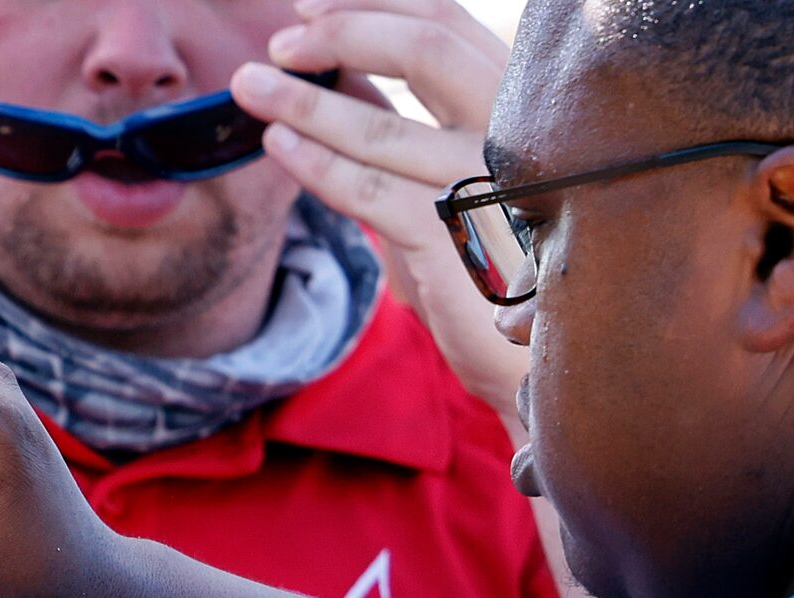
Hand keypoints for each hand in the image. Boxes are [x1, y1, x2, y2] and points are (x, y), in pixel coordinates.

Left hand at [231, 0, 526, 428]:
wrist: (545, 366)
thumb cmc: (495, 277)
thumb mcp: (450, 191)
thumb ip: (406, 138)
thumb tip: (336, 89)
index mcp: (523, 107)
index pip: (449, 27)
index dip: (376, 7)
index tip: (312, 7)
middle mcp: (518, 131)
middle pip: (426, 47)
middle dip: (343, 30)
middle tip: (278, 39)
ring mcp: (492, 182)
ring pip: (382, 124)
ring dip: (302, 100)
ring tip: (248, 86)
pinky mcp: (457, 238)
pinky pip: (371, 191)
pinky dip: (316, 165)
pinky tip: (277, 145)